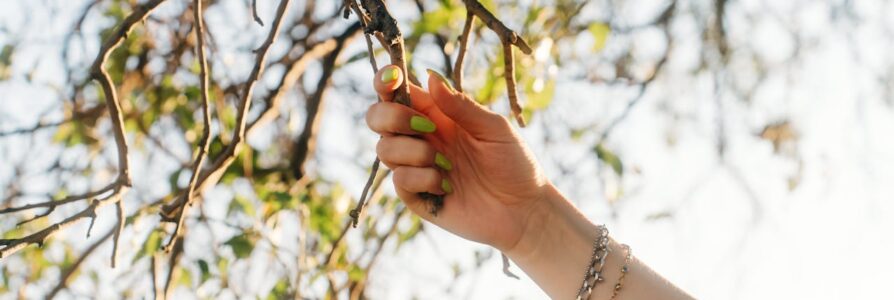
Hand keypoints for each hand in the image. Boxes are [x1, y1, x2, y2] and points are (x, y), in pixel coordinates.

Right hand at [365, 65, 550, 251]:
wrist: (524, 210)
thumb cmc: (515, 164)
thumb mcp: (493, 128)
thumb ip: (461, 105)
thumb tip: (431, 77)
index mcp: (437, 115)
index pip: (399, 93)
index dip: (386, 81)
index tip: (392, 77)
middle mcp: (421, 139)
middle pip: (377, 118)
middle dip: (392, 117)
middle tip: (426, 127)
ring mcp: (416, 168)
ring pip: (384, 149)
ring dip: (415, 152)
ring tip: (448, 165)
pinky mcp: (417, 196)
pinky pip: (399, 180)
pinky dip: (423, 178)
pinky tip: (448, 186)